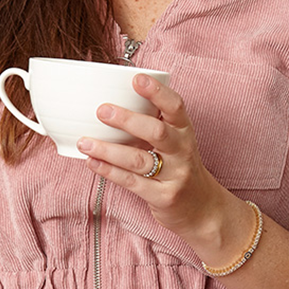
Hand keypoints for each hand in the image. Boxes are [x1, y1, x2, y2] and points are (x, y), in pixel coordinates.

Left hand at [77, 73, 234, 242]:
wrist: (203, 209)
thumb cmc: (179, 167)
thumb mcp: (174, 141)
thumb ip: (152, 123)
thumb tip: (113, 100)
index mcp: (184, 131)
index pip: (176, 106)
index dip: (157, 92)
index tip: (136, 79)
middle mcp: (182, 151)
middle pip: (157, 132)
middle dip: (128, 120)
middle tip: (102, 110)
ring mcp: (174, 175)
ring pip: (138, 159)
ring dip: (108, 149)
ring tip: (84, 141)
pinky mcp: (163, 196)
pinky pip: (131, 182)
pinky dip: (108, 171)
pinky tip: (91, 161)